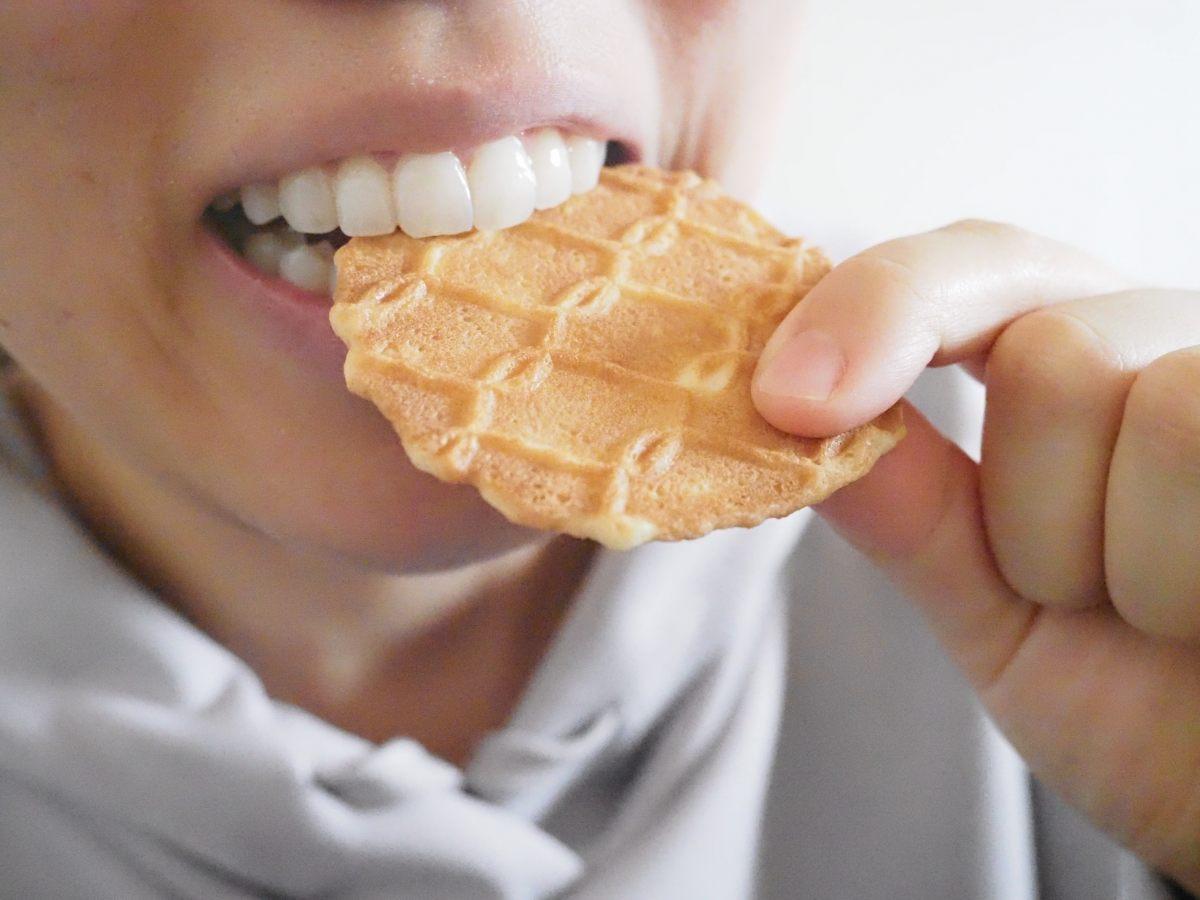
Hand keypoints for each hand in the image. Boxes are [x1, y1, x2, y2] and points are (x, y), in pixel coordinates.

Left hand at [752, 220, 1199, 890]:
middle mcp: (1173, 347)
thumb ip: (906, 506)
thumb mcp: (996, 604)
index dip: (875, 312)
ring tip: (1162, 615)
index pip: (968, 268)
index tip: (786, 399)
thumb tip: (780, 410)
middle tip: (1083, 594)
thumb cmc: (1138, 705)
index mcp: (1083, 360)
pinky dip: (1180, 576)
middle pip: (1050, 352)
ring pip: (1149, 405)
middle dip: (1034, 511)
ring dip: (1120, 560)